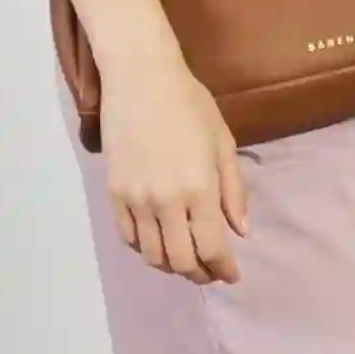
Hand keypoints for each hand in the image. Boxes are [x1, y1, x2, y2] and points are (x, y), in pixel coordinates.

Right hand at [99, 51, 249, 284]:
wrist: (140, 78)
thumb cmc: (189, 104)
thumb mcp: (223, 142)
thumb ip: (233, 190)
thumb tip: (240, 231)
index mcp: (200, 188)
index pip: (212, 248)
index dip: (223, 269)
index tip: (232, 275)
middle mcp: (167, 201)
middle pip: (181, 260)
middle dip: (200, 274)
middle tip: (210, 271)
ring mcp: (136, 199)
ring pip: (152, 255)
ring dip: (172, 265)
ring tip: (185, 260)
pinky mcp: (114, 193)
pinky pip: (128, 237)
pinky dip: (145, 248)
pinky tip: (158, 241)